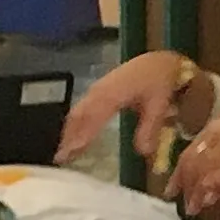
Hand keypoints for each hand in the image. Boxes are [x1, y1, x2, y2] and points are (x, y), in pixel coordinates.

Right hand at [60, 50, 202, 163]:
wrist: (157, 61)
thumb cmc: (158, 82)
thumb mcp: (159, 105)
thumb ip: (150, 128)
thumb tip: (143, 153)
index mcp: (114, 93)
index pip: (93, 116)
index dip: (82, 134)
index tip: (72, 151)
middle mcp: (99, 90)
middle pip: (78, 115)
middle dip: (68, 136)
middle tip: (61, 158)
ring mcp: (96, 89)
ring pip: (76, 112)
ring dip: (68, 131)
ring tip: (63, 153)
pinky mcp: (96, 90)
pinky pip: (80, 108)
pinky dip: (74, 124)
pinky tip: (73, 137)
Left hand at [169, 86, 219, 214]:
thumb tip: (213, 160)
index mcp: (212, 130)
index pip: (188, 154)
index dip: (178, 174)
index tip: (171, 191)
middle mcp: (214, 135)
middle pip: (192, 163)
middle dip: (185, 186)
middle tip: (183, 205)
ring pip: (205, 168)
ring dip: (197, 190)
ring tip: (194, 208)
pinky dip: (214, 184)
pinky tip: (211, 199)